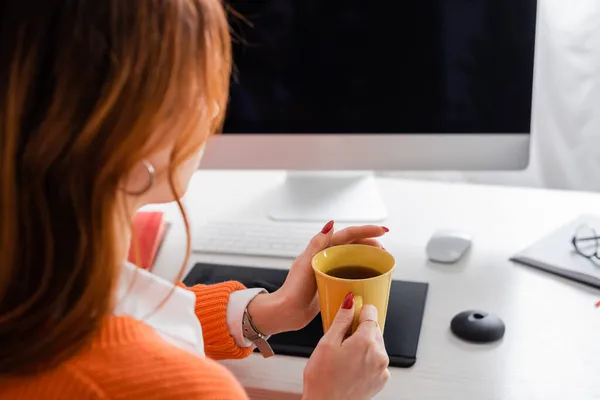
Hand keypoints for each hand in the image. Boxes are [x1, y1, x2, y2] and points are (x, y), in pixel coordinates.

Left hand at [248, 221, 388, 334]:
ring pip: (354, 259)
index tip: (382, 231)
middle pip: (354, 245)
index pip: (348, 235)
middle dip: (371, 244)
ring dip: (369, 258)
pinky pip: (351, 274)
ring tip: (382, 262)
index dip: (366, 231)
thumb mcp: (305, 263)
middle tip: (385, 251)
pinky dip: (362, 273)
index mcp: (321, 248)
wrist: (287, 312)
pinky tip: (371, 279)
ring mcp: (330, 269)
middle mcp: (327, 256)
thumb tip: (331, 224)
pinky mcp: (332, 282)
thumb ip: (317, 243)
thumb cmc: (293, 289)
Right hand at [302, 294, 389, 399]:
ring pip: (376, 345)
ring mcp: (382, 369)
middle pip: (374, 329)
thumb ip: (341, 320)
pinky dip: (367, 360)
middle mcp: (379, 354)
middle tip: (341, 341)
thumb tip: (350, 302)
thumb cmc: (322, 380)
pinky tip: (351, 367)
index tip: (352, 313)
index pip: (371, 313)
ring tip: (344, 357)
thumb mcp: (327, 343)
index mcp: (366, 342)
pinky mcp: (381, 380)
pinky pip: (376, 361)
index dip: (360, 311)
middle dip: (360, 330)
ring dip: (364, 345)